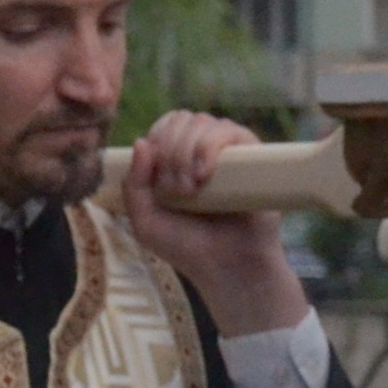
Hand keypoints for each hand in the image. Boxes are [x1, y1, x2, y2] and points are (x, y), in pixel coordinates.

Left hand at [110, 111, 313, 337]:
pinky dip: (210, 146)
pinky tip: (206, 174)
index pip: (165, 125)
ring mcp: (230, 153)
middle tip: (177, 191)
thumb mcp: (145, 221)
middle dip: (170, 151)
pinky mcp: (253, 157)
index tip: (157, 179)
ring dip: (186, 151)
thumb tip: (142, 141)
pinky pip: (230, 131)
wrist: (227, 268)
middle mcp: (205, 150)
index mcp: (180, 158)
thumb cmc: (187, 247)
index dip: (157, 141)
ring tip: (191, 189)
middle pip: (181, 119)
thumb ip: (133, 184)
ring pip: (203, 122)